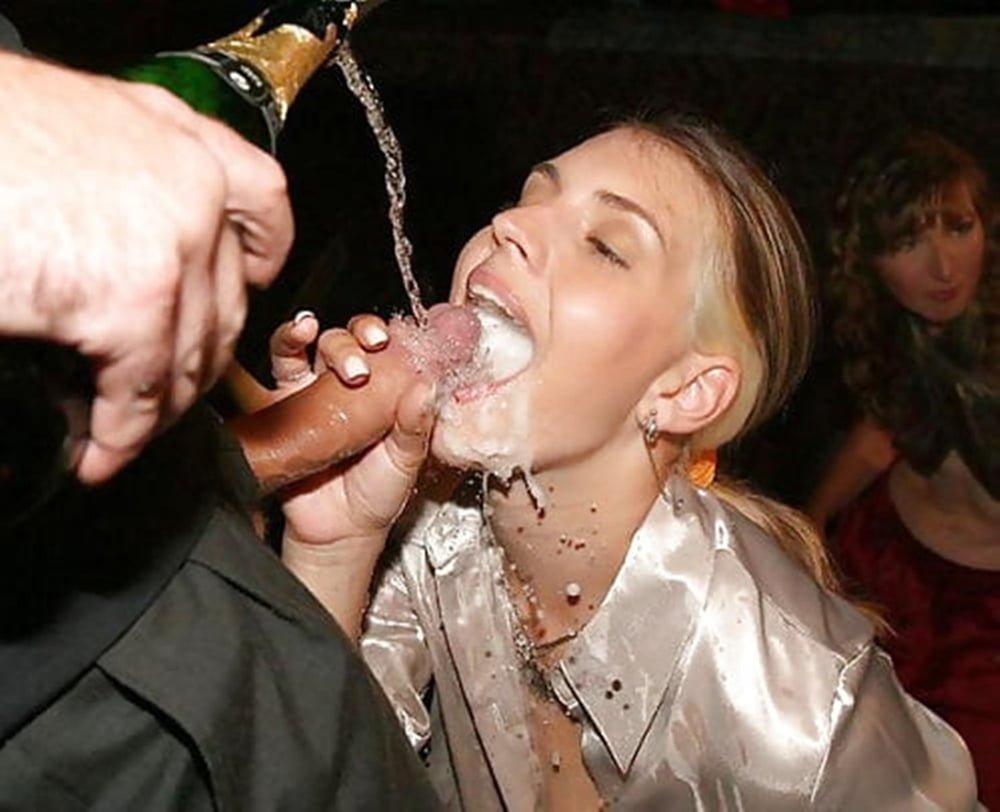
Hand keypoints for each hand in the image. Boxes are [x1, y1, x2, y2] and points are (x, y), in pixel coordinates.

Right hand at [0, 52, 293, 483]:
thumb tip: (127, 248)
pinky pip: (141, 390)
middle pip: (229, 295)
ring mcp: (170, 240)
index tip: (256, 281)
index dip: (262, 251)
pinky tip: (98, 453)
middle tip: (162, 392)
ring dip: (161, 407)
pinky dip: (121, 435)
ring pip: (194, 353)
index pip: (260, 198)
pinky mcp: (131, 299)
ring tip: (124, 434)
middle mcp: (188, 181)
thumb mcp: (65, 139)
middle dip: (199, 355)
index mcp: (171, 133)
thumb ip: (119, 185)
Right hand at [270, 314, 435, 547]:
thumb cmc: (378, 491)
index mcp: (387, 388)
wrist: (339, 531)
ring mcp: (316, 388)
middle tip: (372, 353)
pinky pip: (283, 361)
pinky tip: (299, 333)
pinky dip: (289, 339)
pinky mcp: (283, 399)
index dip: (396, 334)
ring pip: (318, 343)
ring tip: (345, 362)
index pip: (391, 345)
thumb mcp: (407, 459)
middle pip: (352, 339)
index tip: (401, 338)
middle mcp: (351, 382)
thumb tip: (427, 387)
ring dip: (331, 339)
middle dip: (360, 339)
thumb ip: (417, 425)